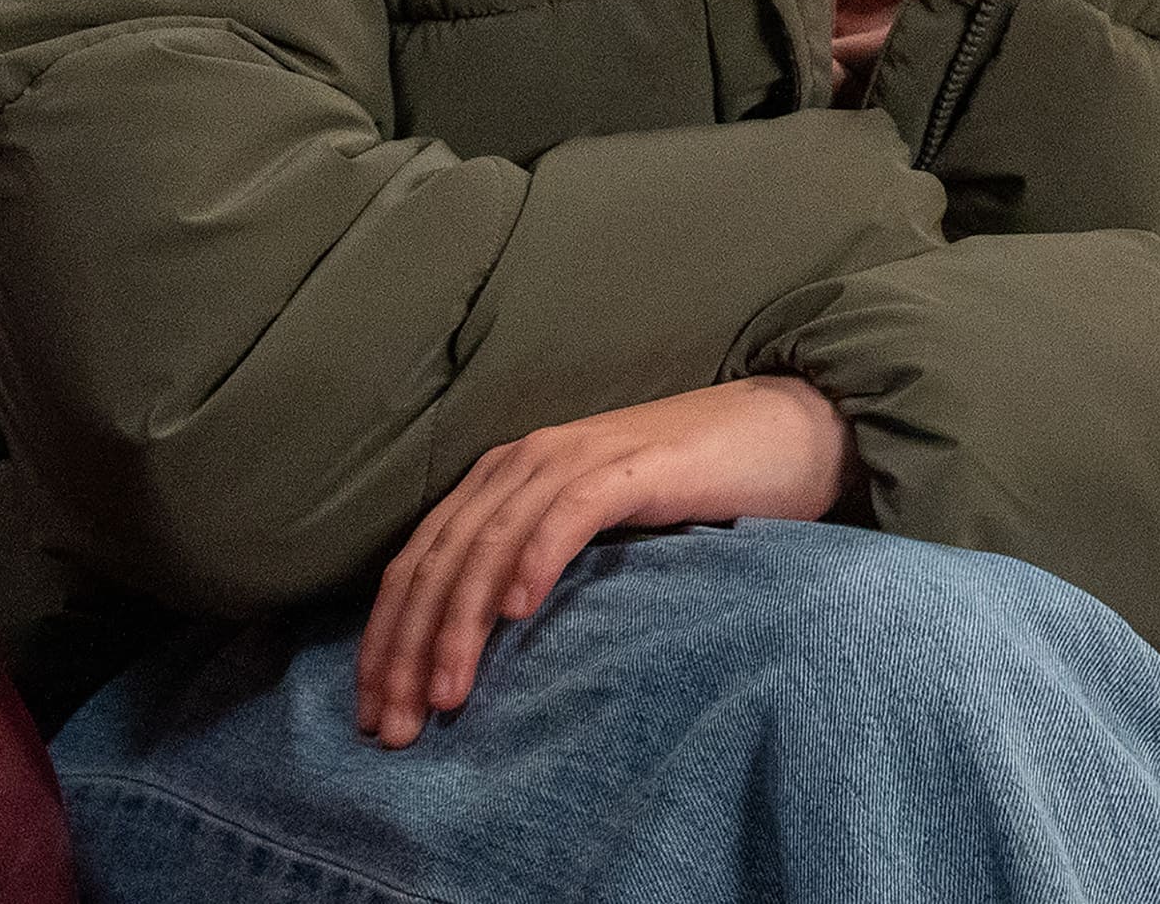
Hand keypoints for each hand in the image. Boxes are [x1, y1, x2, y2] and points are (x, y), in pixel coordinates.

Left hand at [354, 374, 851, 747]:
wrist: (786, 432)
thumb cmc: (693, 493)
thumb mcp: (594, 533)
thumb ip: (536, 565)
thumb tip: (477, 655)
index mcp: (504, 478)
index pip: (420, 563)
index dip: (385, 639)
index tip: (373, 715)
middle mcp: (525, 460)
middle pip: (440, 560)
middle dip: (405, 648)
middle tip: (393, 727)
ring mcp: (578, 455)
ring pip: (491, 543)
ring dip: (459, 624)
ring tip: (446, 694)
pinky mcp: (634, 464)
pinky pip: (568, 512)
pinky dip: (535, 559)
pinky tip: (518, 613)